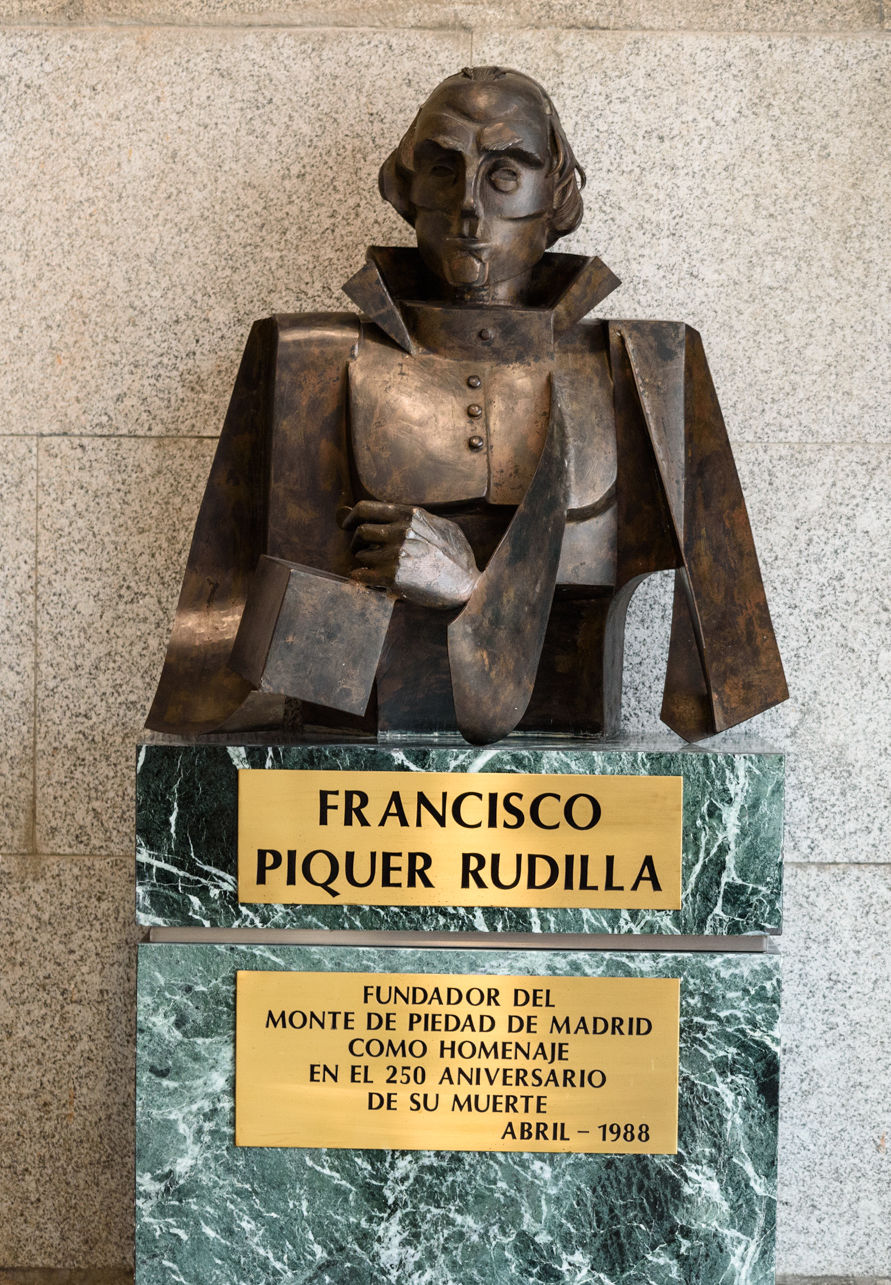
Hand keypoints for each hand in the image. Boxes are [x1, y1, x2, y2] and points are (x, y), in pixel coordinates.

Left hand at [340, 501, 479, 608]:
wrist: (466, 585)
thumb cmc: (457, 556)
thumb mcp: (442, 526)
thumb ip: (417, 519)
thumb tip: (392, 516)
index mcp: (410, 516)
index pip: (366, 508)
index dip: (350, 516)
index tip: (346, 524)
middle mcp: (401, 531)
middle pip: (360, 531)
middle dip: (357, 542)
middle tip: (361, 550)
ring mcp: (396, 554)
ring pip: (362, 555)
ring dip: (365, 562)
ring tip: (378, 569)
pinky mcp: (393, 577)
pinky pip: (361, 575)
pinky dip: (362, 578)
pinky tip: (370, 580)